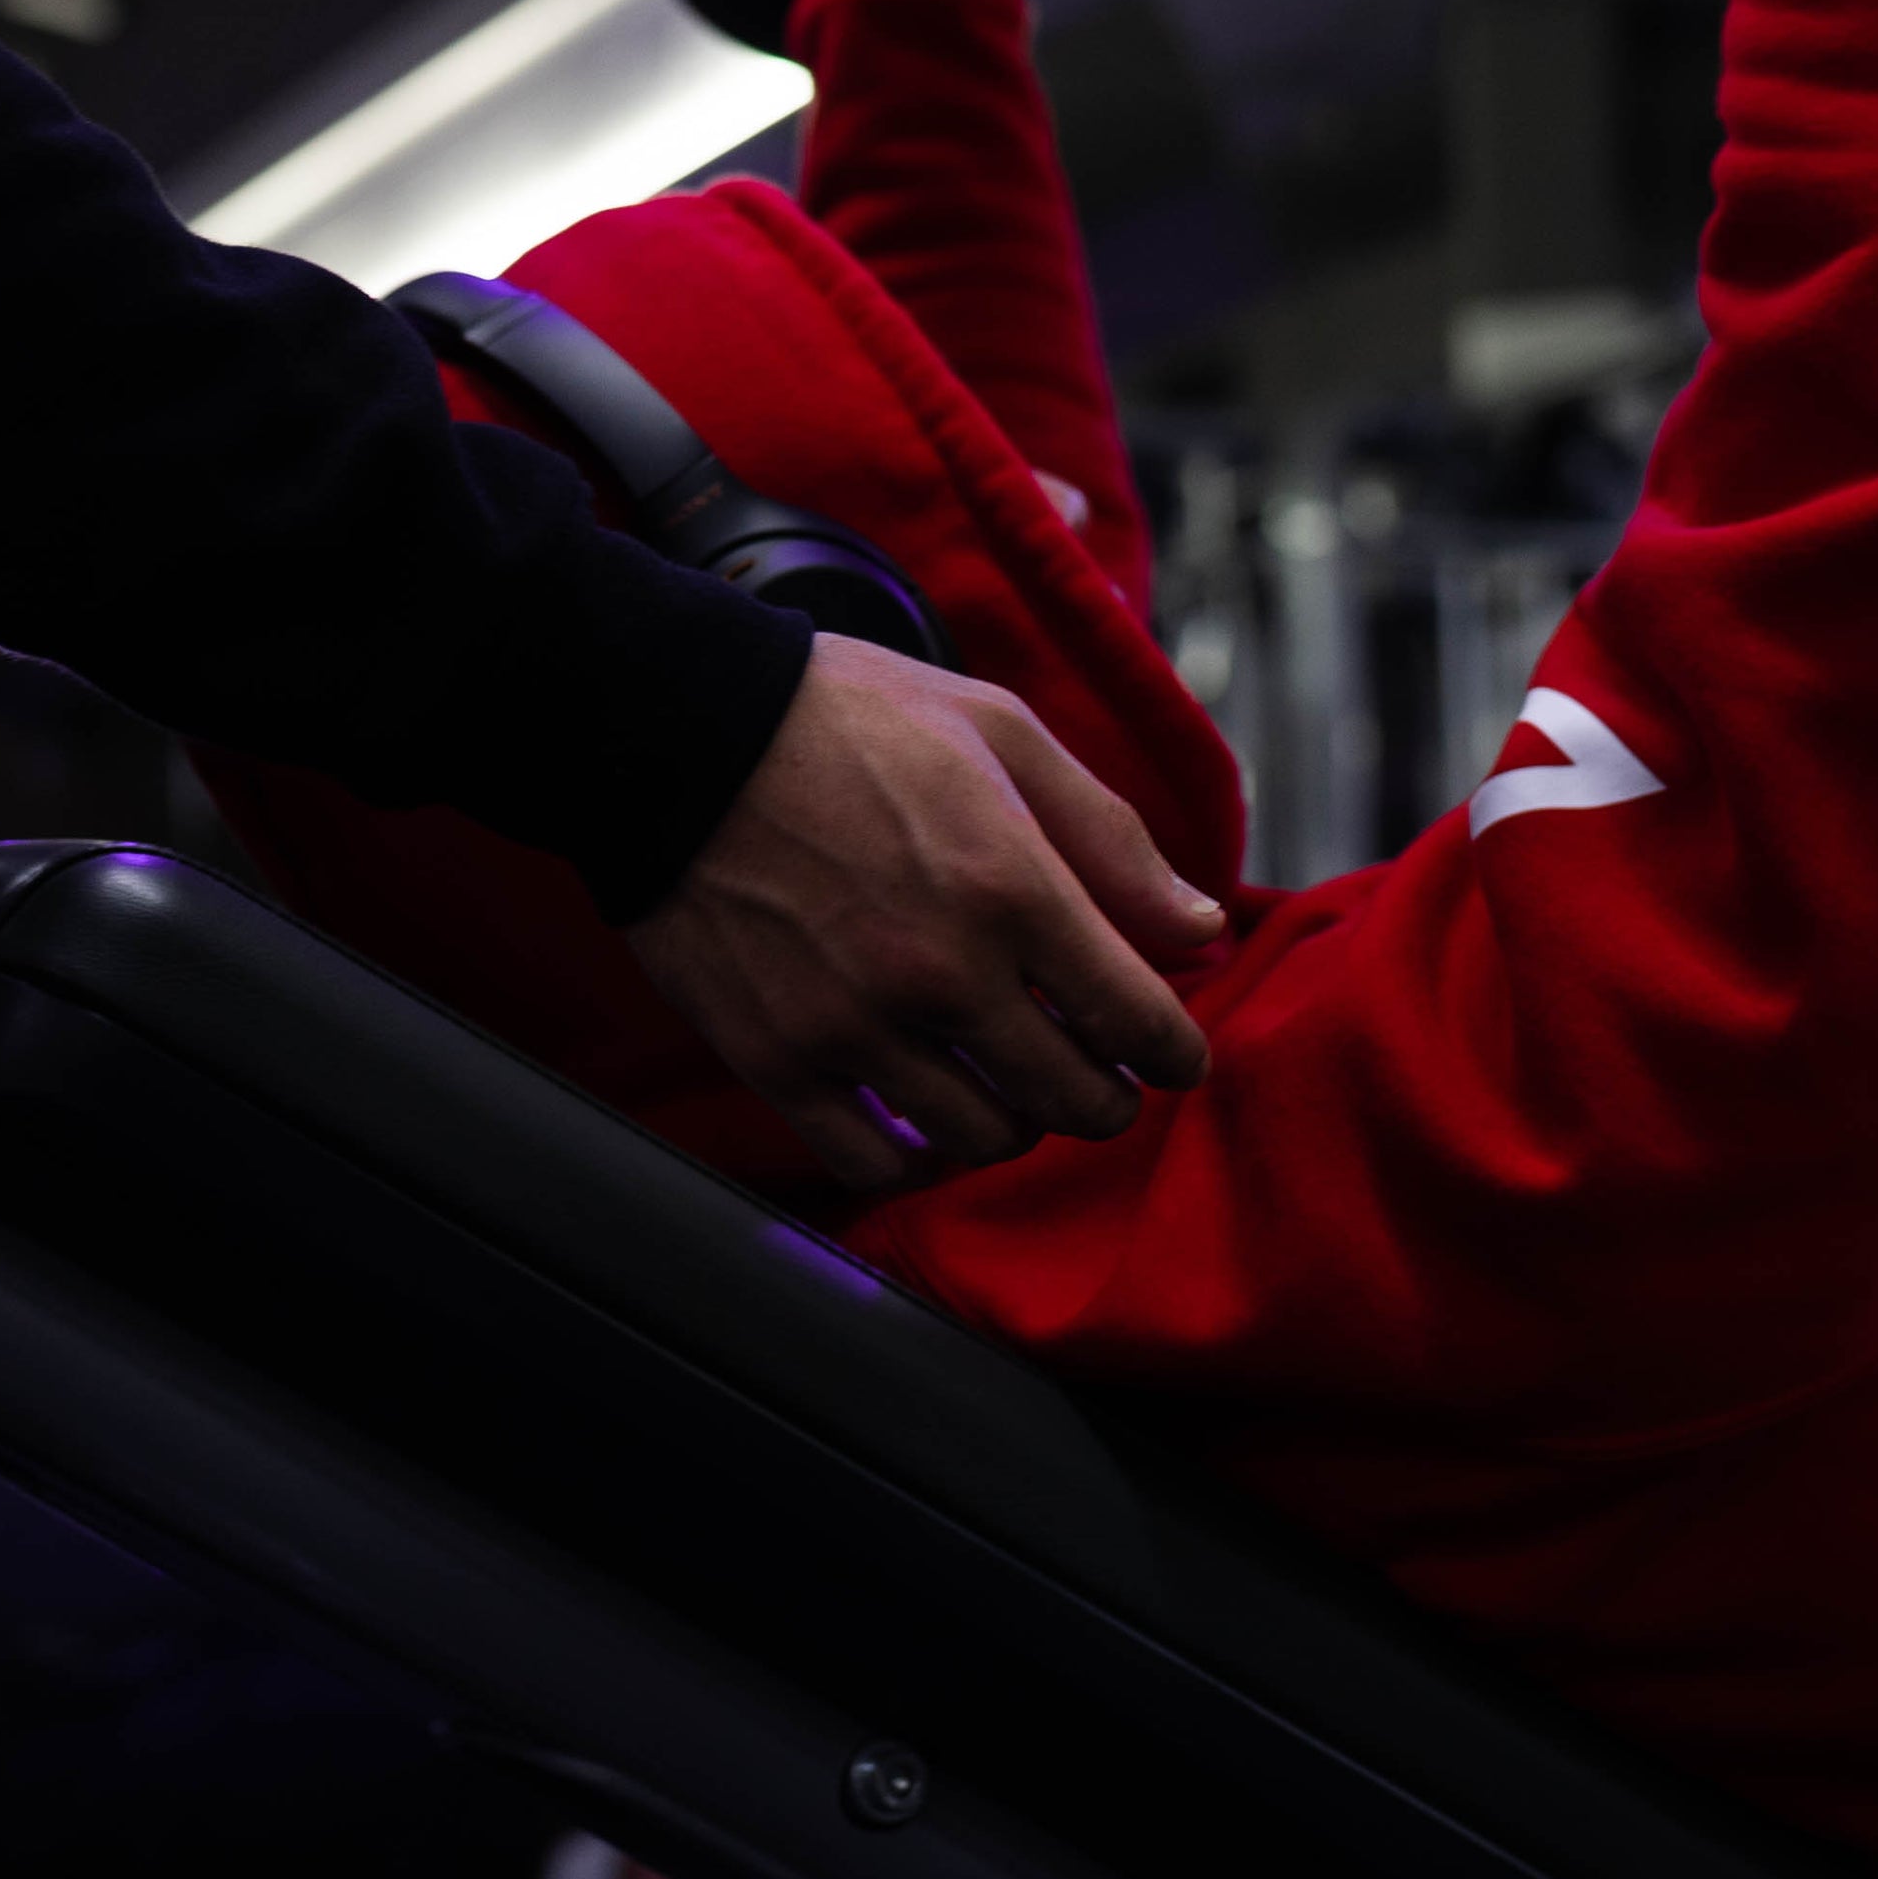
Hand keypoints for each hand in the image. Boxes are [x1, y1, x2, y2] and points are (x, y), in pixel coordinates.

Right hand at [627, 631, 1218, 1196]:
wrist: (677, 732)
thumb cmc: (844, 717)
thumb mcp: (1001, 733)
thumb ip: (1110, 837)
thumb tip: (1200, 931)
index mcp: (1012, 886)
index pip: (1139, 1023)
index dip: (1174, 1053)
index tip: (1169, 1054)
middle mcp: (943, 973)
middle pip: (1074, 1101)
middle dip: (1105, 1094)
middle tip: (1093, 1071)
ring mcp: (856, 1027)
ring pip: (984, 1138)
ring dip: (1014, 1120)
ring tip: (1003, 1081)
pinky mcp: (779, 1058)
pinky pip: (874, 1161)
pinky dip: (915, 1153)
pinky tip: (921, 1113)